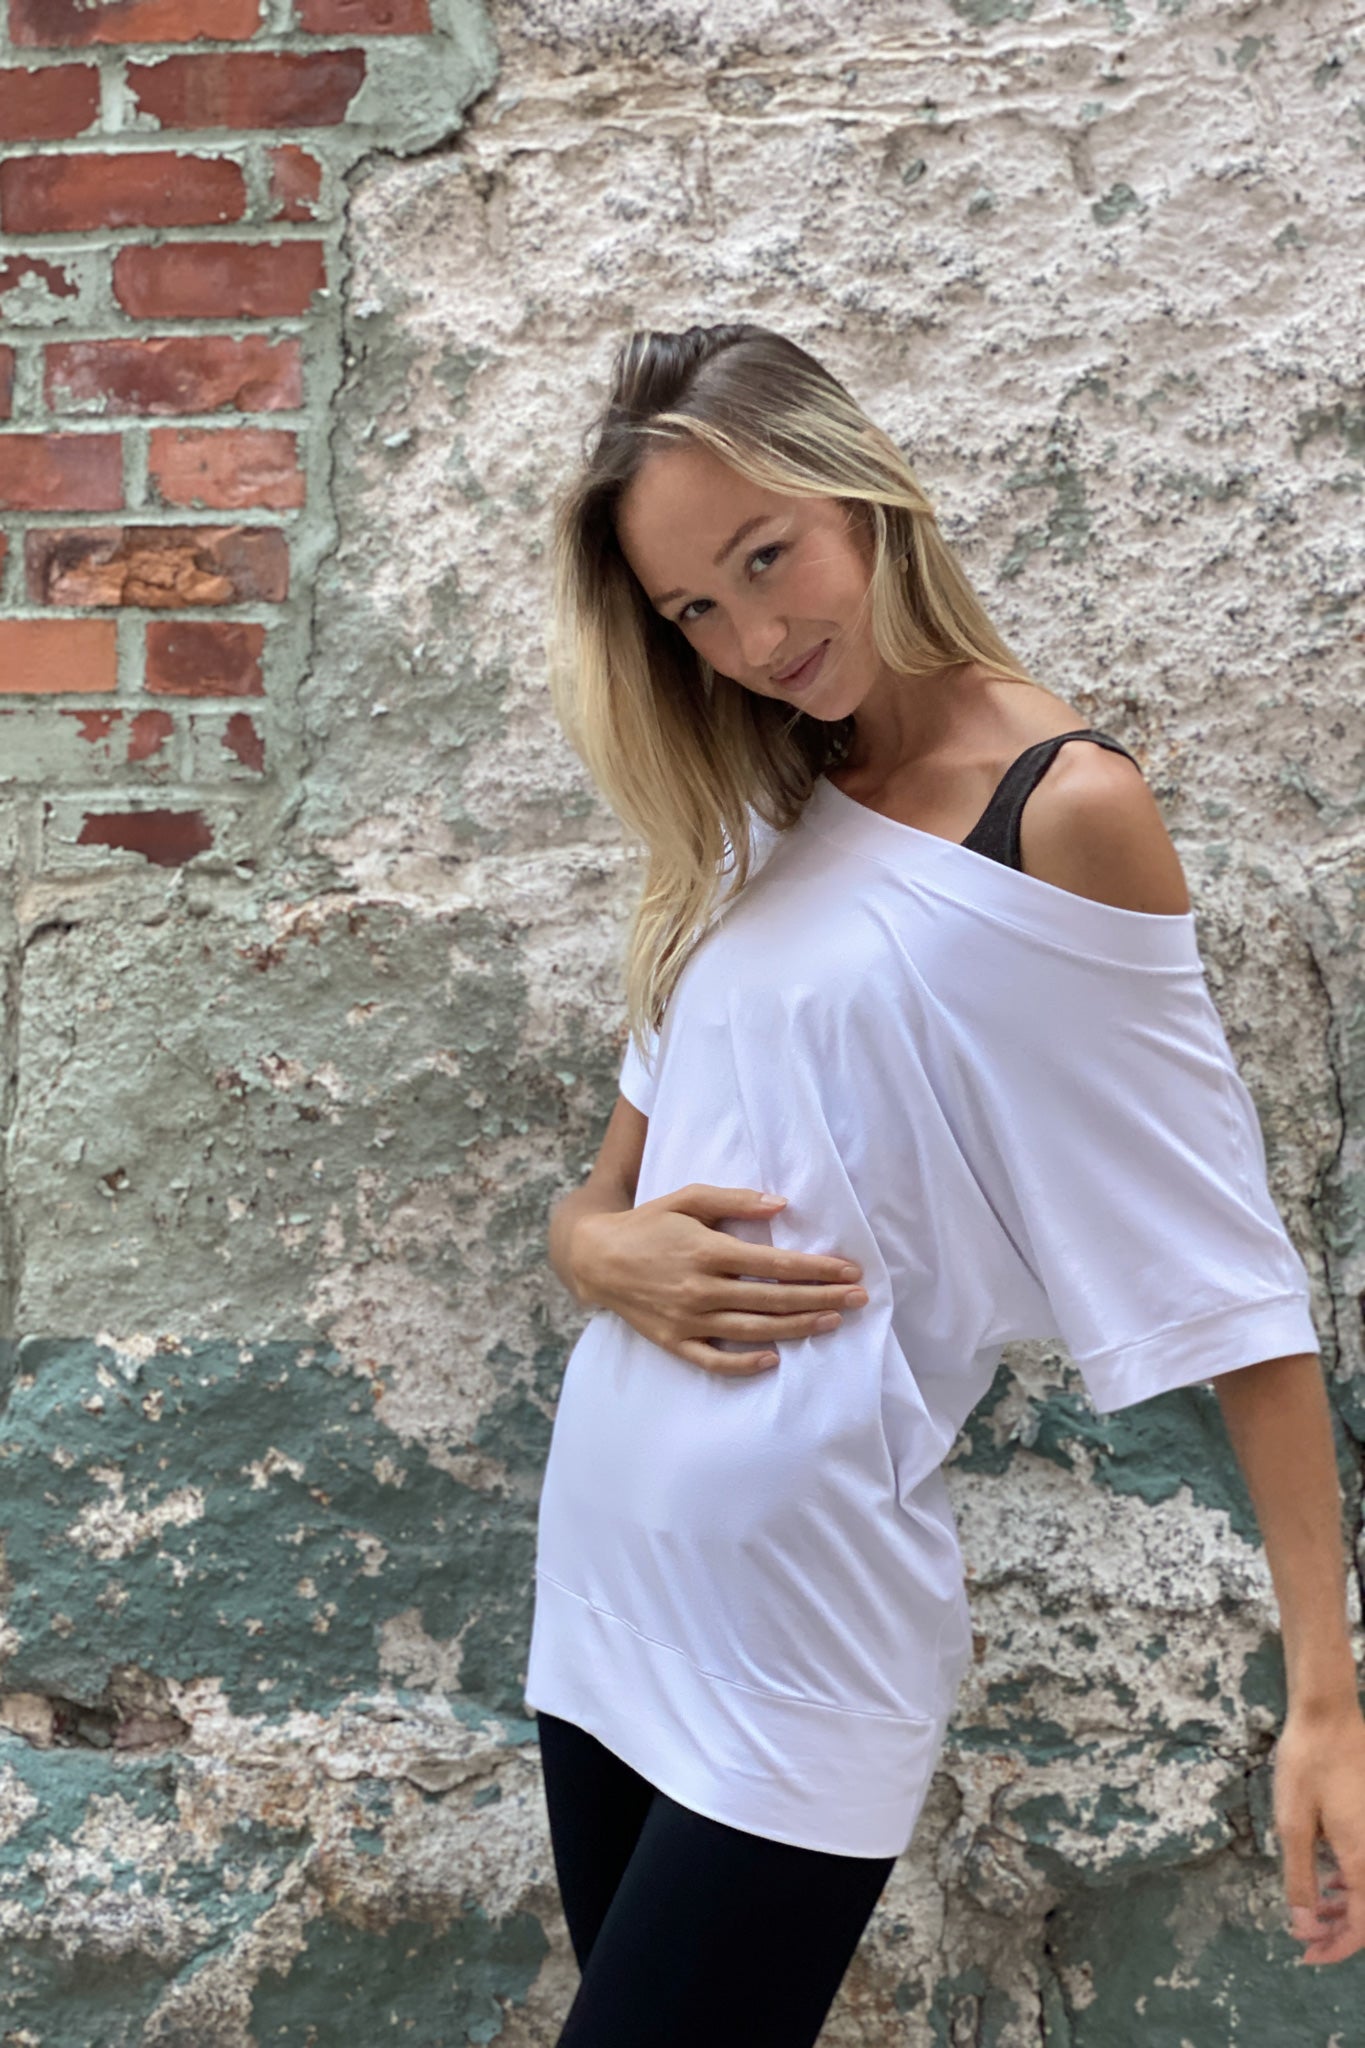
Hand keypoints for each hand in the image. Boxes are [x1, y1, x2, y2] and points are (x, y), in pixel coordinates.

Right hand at [569, 1183, 868, 1377]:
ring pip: (753, 1330)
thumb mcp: (688, 1198)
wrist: (596, 1257)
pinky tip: (774, 1361)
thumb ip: (735, 1200)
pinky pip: (714, 1360)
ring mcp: (688, 1319)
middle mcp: (701, 1288)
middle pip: (773, 1299)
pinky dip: (745, 1365)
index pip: (774, 1263)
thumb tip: (781, 1206)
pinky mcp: (674, 1342)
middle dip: (821, 1298)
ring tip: (833, 1322)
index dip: (815, 1268)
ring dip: (797, 1327)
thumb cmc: (648, 1223)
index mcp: (706, 1250)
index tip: (848, 1269)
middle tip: (858, 1298)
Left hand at [1272, 1699, 1364, 1964]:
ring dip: (1344, 1907)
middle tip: (1304, 1938)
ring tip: (1311, 1910)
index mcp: (1364, 1859)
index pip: (1362, 1925)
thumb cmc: (1307, 1765)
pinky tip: (1327, 1880)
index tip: (1307, 1955)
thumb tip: (1302, 1925)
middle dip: (1338, 1932)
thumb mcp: (1292, 1823)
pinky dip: (1350, 1882)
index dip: (1336, 1947)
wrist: (1328, 1715)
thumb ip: (1300, 1877)